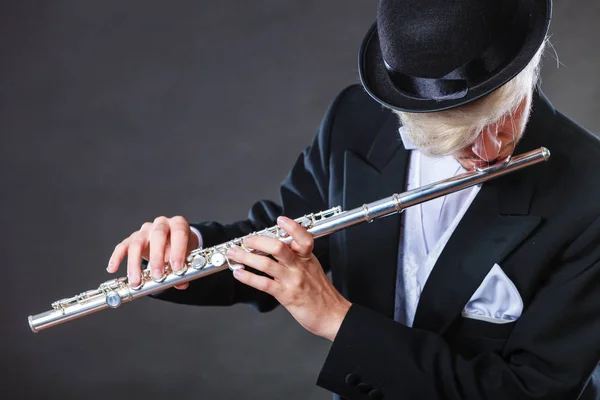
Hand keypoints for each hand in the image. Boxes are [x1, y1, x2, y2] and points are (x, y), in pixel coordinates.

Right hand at [106, 216, 199, 289]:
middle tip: (157, 276)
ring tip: (136, 281)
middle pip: (157, 236)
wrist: (174, 240)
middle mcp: (161, 224)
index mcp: (178, 224)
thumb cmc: (182, 247)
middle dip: (157, 258)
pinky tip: (112, 268)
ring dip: (135, 264)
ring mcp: (145, 230)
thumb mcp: (188, 256)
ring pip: (137, 243)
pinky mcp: (133, 237)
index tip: (177, 268)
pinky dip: (116, 257)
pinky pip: (122, 246)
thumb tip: (181, 284)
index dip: (178, 250)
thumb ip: (186, 269)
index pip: (179, 233)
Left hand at [226, 216, 350, 340]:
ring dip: (246, 257)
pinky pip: (264, 283)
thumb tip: (280, 248)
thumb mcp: (314, 269)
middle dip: (257, 241)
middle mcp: (300, 267)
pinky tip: (239, 274)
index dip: (292, 226)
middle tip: (246, 240)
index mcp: (308, 258)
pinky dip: (249, 277)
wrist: (333, 315)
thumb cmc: (322, 294)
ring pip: (266, 263)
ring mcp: (293, 280)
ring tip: (235, 253)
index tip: (280, 220)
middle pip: (278, 246)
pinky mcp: (287, 295)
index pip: (303, 237)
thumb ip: (299, 258)